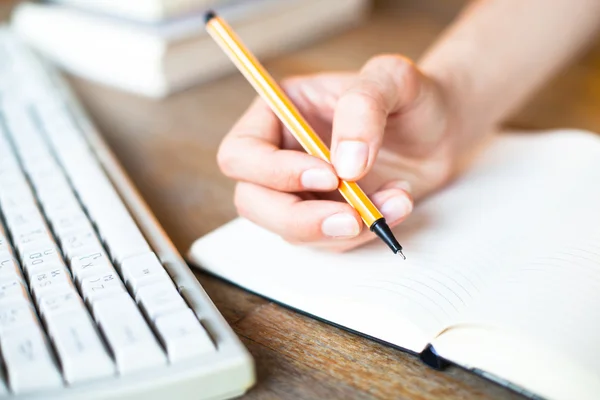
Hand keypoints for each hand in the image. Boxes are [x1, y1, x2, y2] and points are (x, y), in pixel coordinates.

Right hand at [217, 55, 462, 251]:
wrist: (440, 130)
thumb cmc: (409, 98)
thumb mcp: (392, 79)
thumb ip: (363, 108)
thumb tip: (345, 165)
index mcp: (278, 114)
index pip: (241, 154)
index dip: (274, 172)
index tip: (328, 176)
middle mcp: (281, 156)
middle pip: (253, 202)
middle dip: (298, 218)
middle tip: (350, 218)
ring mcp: (301, 191)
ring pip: (290, 230)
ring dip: (341, 229)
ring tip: (395, 200)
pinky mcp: (327, 216)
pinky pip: (329, 241)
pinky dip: (364, 233)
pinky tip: (398, 205)